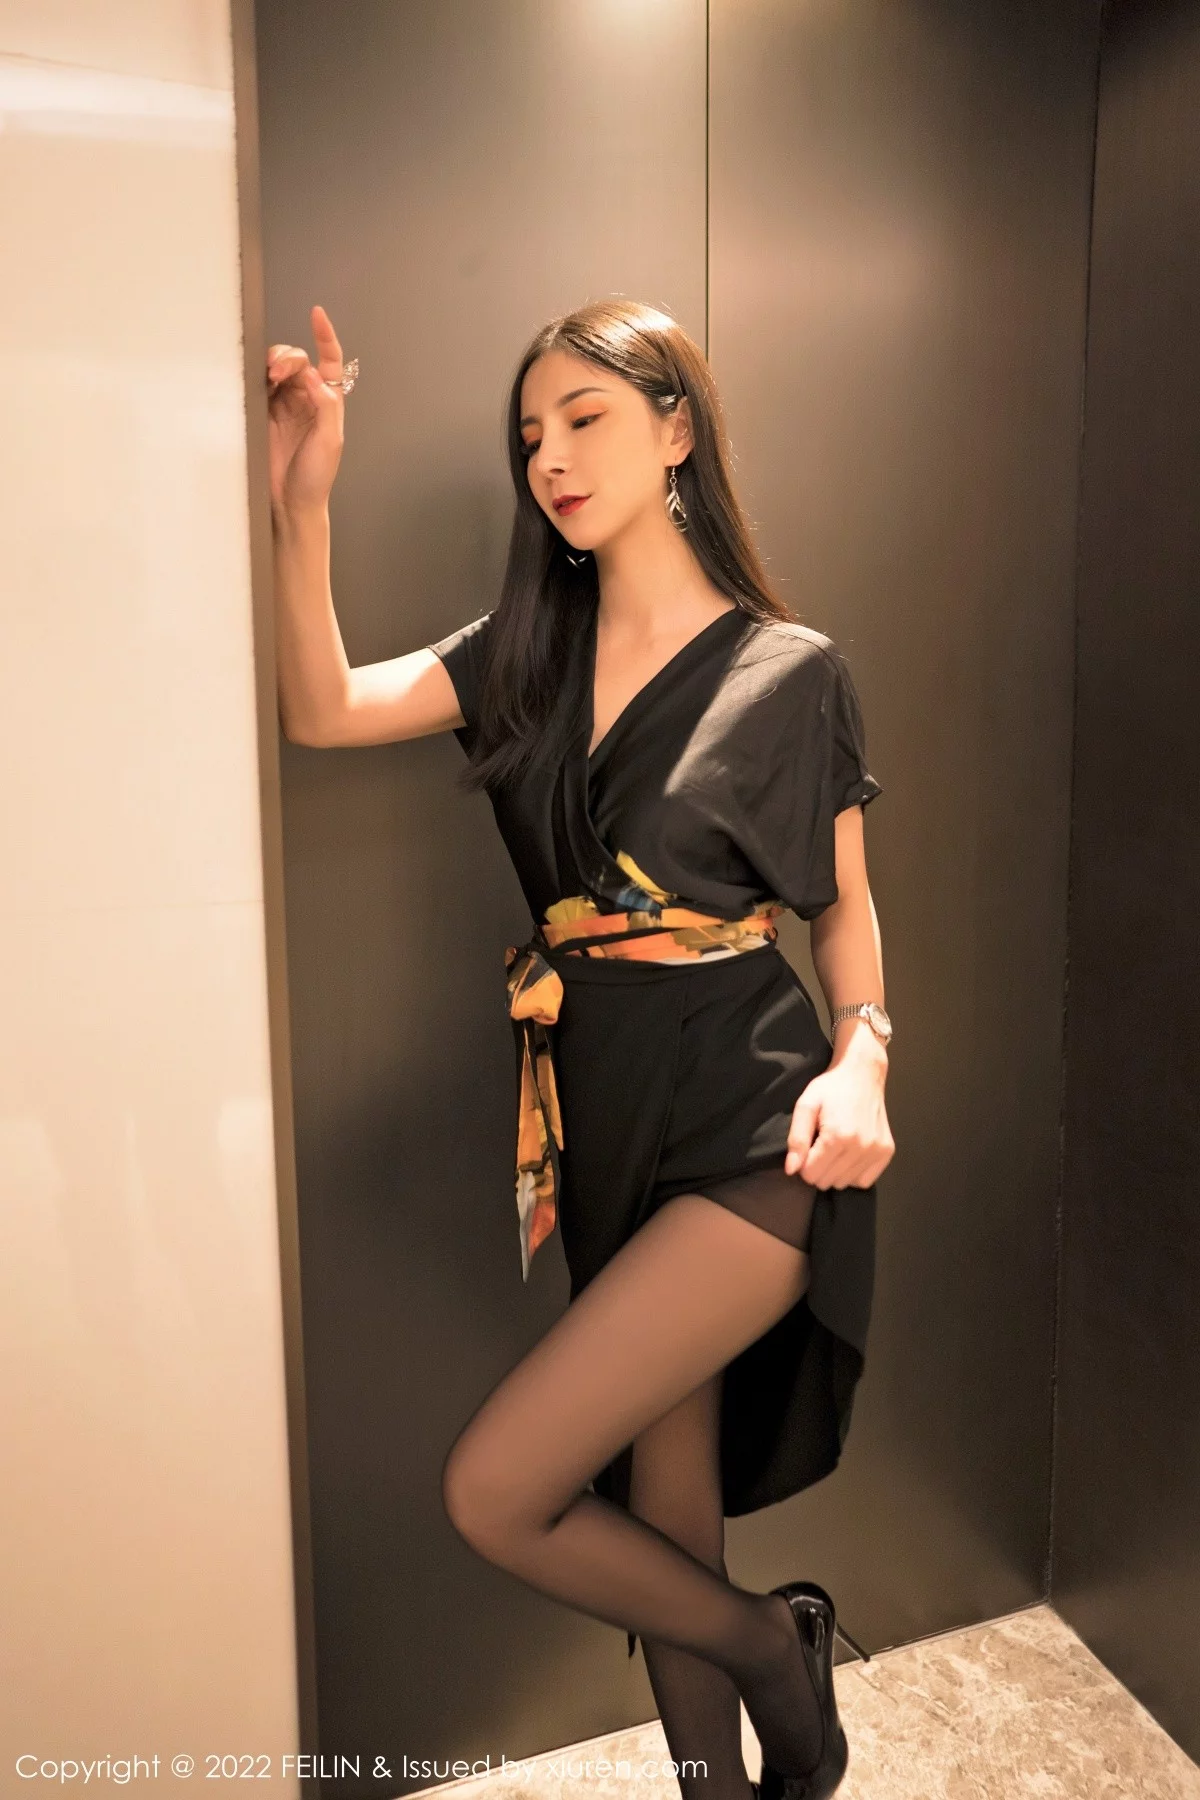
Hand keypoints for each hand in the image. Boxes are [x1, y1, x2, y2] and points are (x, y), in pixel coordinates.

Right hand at [266, 303, 348, 513]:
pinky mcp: (261, 412)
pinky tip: (258, 379)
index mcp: (328, 401)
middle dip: (290, 356)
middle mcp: (306, 398)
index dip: (324, 336)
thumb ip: (326, 405)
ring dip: (274, 362)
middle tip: (280, 370)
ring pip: (276, 367)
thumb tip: (316, 376)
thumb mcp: (330, 440)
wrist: (290, 501)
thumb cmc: (315, 476)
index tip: (316, 314)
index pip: (329, 360)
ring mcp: (282, 404)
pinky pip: (258, 384)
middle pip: (298, 359)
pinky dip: (256, 376)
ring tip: (270, 373)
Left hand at [784, 1059, 894, 1188]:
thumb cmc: (830, 1088)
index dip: (803, 1164)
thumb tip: (792, 1170)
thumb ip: (797, 1139)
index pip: (811, 1174)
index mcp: (837, 1136)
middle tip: (821, 1145)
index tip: (808, 1147)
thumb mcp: (806, 1105)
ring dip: (835, 1171)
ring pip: (844, 1183)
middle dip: (818, 1168)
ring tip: (836, 1148)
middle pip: (827, 1181)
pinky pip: (864, 1181)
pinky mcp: (887, 1152)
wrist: (863, 1074)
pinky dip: (853, 1173)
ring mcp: (876, 1151)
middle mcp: (860, 1147)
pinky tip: (850, 1155)